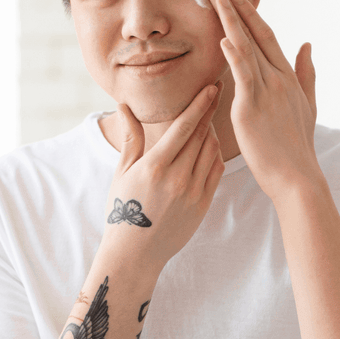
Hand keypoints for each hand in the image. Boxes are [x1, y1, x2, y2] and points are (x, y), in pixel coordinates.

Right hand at [102, 83, 225, 269]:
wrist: (135, 252)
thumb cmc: (122, 209)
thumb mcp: (122, 172)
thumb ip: (130, 138)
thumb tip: (124, 105)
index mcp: (155, 166)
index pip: (184, 126)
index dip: (200, 104)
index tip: (211, 86)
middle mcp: (177, 177)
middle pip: (201, 134)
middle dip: (209, 110)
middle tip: (218, 90)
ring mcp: (193, 192)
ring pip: (211, 151)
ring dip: (213, 131)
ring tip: (210, 118)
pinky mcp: (203, 204)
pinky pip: (216, 171)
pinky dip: (216, 154)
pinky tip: (210, 145)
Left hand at [206, 0, 320, 198]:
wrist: (297, 176)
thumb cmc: (296, 145)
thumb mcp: (307, 105)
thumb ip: (306, 73)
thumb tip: (307, 45)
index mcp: (287, 77)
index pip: (266, 37)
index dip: (249, 15)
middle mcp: (278, 79)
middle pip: (254, 35)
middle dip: (234, 9)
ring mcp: (267, 91)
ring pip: (246, 48)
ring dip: (229, 22)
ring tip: (214, 0)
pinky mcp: (252, 108)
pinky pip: (243, 76)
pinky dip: (234, 55)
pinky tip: (224, 38)